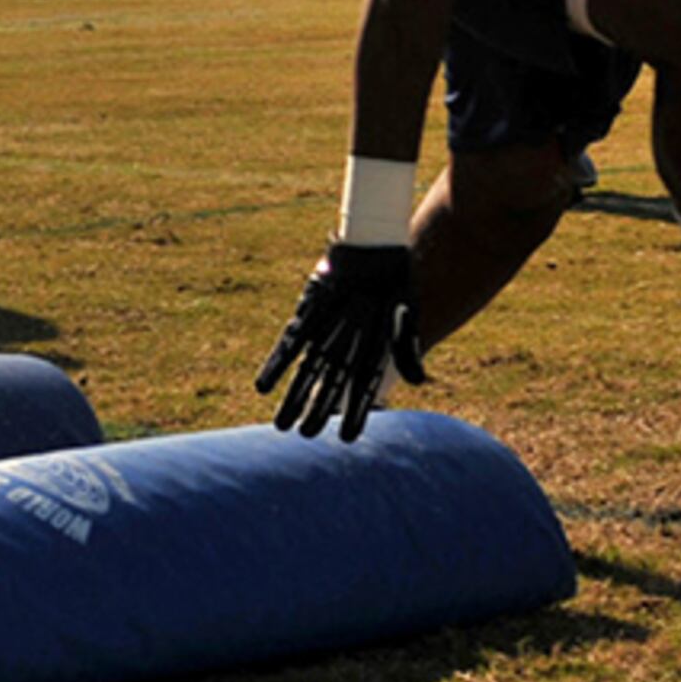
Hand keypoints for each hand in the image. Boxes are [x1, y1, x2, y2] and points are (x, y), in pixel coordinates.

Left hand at [252, 242, 428, 440]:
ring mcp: (325, 330)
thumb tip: (418, 382)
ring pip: (306, 370)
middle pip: (329, 384)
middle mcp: (346, 344)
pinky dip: (277, 364)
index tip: (347, 438)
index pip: (361, 388)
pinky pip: (289, 343)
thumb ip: (407, 347)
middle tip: (303, 435)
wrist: (376, 244)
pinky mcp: (307, 313)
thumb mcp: (407, 314)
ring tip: (280, 425)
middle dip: (316, 410)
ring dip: (292, 396)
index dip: (354, 412)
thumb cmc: (397, 279)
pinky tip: (263, 386)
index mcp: (372, 350)